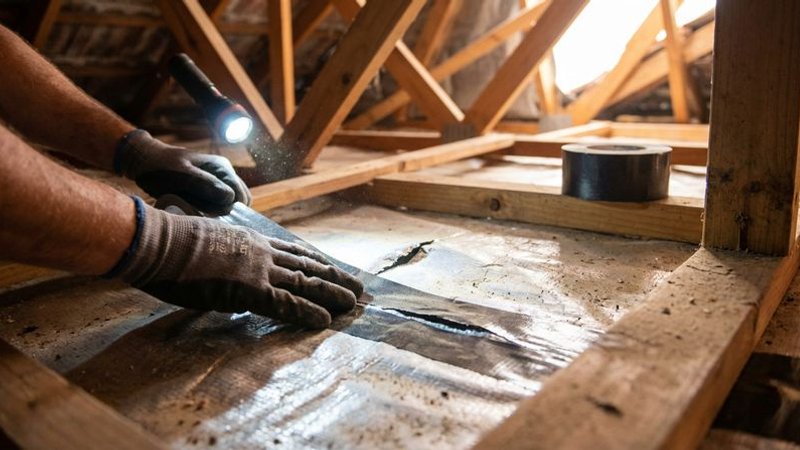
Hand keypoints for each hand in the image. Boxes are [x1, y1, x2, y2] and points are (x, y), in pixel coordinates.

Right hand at [110, 198, 362, 327]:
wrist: (159, 241)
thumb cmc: (170, 241)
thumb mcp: (205, 240)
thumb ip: (223, 251)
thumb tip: (225, 261)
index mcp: (250, 240)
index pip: (292, 251)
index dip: (315, 261)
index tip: (332, 267)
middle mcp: (261, 252)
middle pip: (306, 266)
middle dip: (334, 277)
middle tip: (357, 286)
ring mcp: (258, 270)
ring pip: (305, 284)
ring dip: (332, 295)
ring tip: (353, 304)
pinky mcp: (249, 290)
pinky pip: (286, 304)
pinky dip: (307, 313)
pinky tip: (325, 320)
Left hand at [114, 129, 250, 213]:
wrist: (145, 161)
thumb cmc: (160, 168)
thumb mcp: (181, 177)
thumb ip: (206, 186)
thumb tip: (231, 198)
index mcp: (222, 167)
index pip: (241, 196)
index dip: (229, 208)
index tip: (209, 214)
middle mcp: (224, 174)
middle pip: (239, 201)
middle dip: (224, 211)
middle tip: (202, 212)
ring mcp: (218, 181)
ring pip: (229, 204)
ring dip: (216, 211)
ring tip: (196, 209)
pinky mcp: (210, 189)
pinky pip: (218, 205)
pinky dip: (210, 210)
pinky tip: (195, 209)